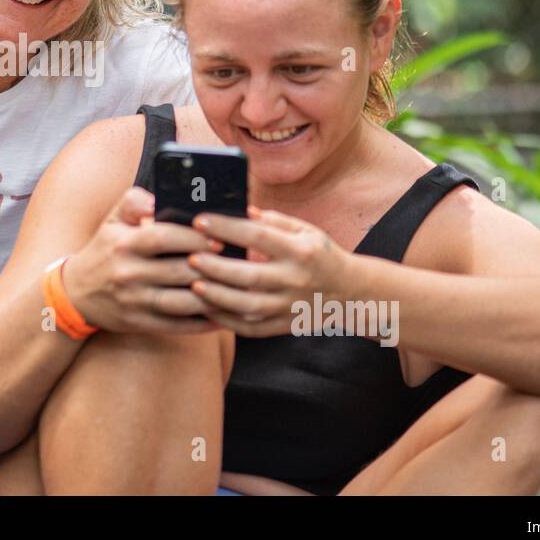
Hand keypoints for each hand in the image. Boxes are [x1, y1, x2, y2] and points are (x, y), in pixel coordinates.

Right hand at [59, 187, 223, 334]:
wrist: (76, 294)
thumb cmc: (104, 250)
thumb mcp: (112, 221)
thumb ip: (134, 201)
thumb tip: (160, 197)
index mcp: (122, 244)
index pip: (162, 237)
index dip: (193, 237)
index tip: (219, 237)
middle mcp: (127, 273)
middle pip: (177, 271)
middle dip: (210, 267)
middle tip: (237, 263)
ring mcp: (133, 302)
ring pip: (180, 302)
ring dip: (211, 298)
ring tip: (234, 290)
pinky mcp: (138, 324)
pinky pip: (176, 326)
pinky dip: (201, 324)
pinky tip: (221, 316)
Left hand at [187, 206, 351, 336]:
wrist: (350, 293)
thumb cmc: (321, 255)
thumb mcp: (307, 231)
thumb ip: (275, 220)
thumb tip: (242, 211)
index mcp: (300, 250)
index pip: (258, 236)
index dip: (227, 228)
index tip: (200, 221)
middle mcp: (295, 279)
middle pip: (249, 276)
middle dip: (216, 267)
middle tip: (190, 257)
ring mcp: (289, 306)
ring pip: (248, 306)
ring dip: (217, 297)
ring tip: (193, 285)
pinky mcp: (284, 325)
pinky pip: (251, 328)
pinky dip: (227, 321)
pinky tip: (208, 309)